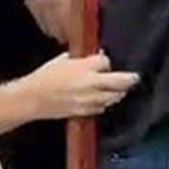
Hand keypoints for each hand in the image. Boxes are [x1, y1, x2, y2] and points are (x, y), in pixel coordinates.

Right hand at [19, 53, 139, 119]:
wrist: (33, 99)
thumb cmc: (45, 76)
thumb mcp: (62, 60)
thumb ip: (81, 58)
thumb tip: (95, 56)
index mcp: (83, 67)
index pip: (106, 61)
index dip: (106, 61)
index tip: (105, 61)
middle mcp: (90, 84)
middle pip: (120, 81)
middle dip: (129, 79)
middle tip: (135, 77)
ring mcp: (90, 99)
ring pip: (115, 97)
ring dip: (119, 92)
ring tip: (121, 89)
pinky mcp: (86, 111)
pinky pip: (103, 107)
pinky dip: (106, 103)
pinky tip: (104, 99)